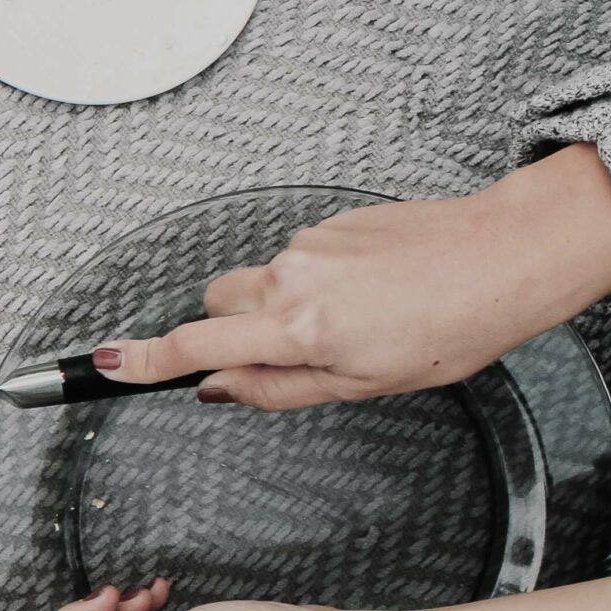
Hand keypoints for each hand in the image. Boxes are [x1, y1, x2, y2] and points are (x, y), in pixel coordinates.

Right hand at [94, 144, 610, 410]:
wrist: (506, 255)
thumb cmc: (452, 327)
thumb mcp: (364, 385)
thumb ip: (279, 388)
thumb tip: (219, 388)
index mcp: (298, 327)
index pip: (196, 344)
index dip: (144, 359)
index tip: (103, 364)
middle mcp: (291, 278)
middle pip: (216, 304)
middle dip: (230, 329)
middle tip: (290, 353)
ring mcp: (310, 244)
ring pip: (262, 283)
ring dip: (284, 307)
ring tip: (361, 321)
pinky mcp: (332, 223)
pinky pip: (300, 260)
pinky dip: (319, 282)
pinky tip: (375, 292)